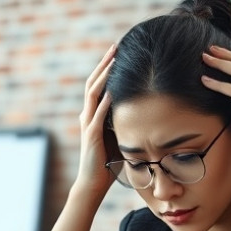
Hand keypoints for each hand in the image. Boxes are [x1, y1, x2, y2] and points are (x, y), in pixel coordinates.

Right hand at [74, 43, 116, 200]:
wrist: (93, 183)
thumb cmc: (107, 163)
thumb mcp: (118, 136)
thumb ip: (123, 122)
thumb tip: (142, 111)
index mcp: (93, 115)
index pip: (98, 85)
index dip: (106, 68)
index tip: (117, 52)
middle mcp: (87, 116)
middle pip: (93, 83)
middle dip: (104, 64)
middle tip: (115, 46)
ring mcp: (88, 124)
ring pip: (93, 94)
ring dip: (103, 76)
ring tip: (113, 60)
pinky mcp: (92, 136)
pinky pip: (97, 115)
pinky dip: (104, 101)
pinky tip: (111, 90)